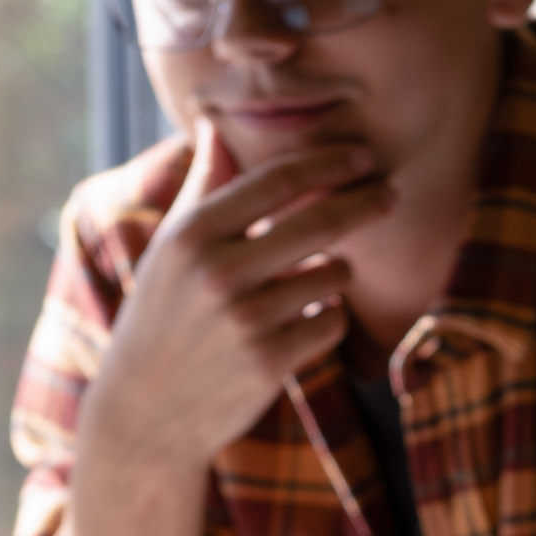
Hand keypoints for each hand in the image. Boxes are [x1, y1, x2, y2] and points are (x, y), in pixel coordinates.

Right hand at [62, 123, 396, 535]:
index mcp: (191, 235)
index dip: (327, 162)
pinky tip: (305, 324)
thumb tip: (213, 123)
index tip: (361, 154)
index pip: (275, 181)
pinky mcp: (269, 363)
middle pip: (317, 221)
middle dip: (364, 202)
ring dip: (336, 275)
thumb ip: (202, 187)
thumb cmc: (162, 318)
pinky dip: (328, 319)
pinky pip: (331, 323)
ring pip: (332, 276)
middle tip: (391, 193)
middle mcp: (217, 273)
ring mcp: (245, 320)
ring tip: (312, 284)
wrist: (144, 412)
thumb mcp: (170, 249)